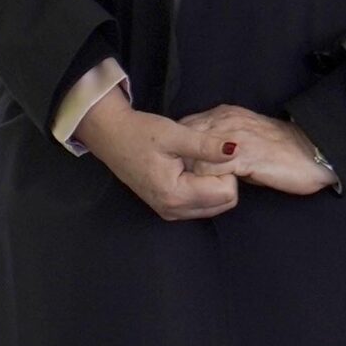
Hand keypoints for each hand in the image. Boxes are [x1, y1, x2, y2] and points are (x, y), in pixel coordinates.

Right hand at [73, 95, 241, 221]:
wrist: (109, 135)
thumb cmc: (139, 132)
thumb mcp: (174, 134)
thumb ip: (206, 146)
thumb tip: (236, 149)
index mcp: (176, 194)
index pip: (227, 192)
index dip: (225, 169)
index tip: (208, 152)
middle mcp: (174, 210)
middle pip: (224, 202)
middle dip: (221, 178)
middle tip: (202, 155)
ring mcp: (170, 212)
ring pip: (215, 205)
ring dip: (212, 184)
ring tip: (193, 161)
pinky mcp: (167, 208)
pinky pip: (201, 205)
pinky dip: (203, 188)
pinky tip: (188, 169)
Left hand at [178, 105, 335, 197]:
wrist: (315, 152)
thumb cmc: (282, 151)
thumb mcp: (246, 140)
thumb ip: (223, 144)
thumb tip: (202, 160)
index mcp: (223, 115)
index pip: (184, 129)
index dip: (180, 151)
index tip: (179, 169)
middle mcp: (224, 120)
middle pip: (183, 141)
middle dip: (181, 163)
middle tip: (182, 182)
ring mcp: (233, 137)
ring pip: (194, 156)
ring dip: (192, 175)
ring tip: (195, 189)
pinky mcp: (244, 156)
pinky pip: (212, 170)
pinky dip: (208, 182)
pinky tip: (213, 191)